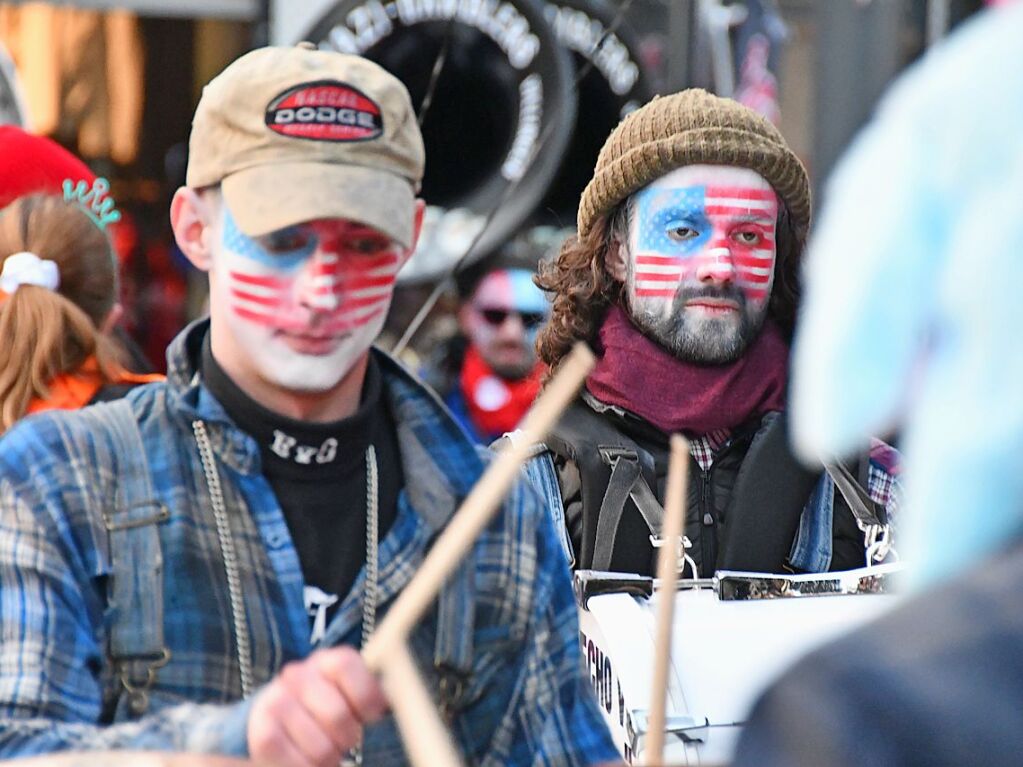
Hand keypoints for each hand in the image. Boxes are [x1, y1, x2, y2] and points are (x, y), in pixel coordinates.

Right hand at [247, 646, 387, 766]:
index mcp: (326, 661)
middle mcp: (297, 674)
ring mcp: (275, 701)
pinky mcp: (261, 732)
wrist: (275, 718)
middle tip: (346, 739)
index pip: (346, 665)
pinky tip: (307, 759)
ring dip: (329, 757)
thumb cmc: (327, 707)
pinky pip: (294, 762)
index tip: (372, 716)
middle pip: (336, 714)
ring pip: (319, 746)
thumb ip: (374, 693)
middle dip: (349, 736)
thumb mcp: (352, 693)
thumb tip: (403, 693)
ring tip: (326, 749)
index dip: (365, 695)